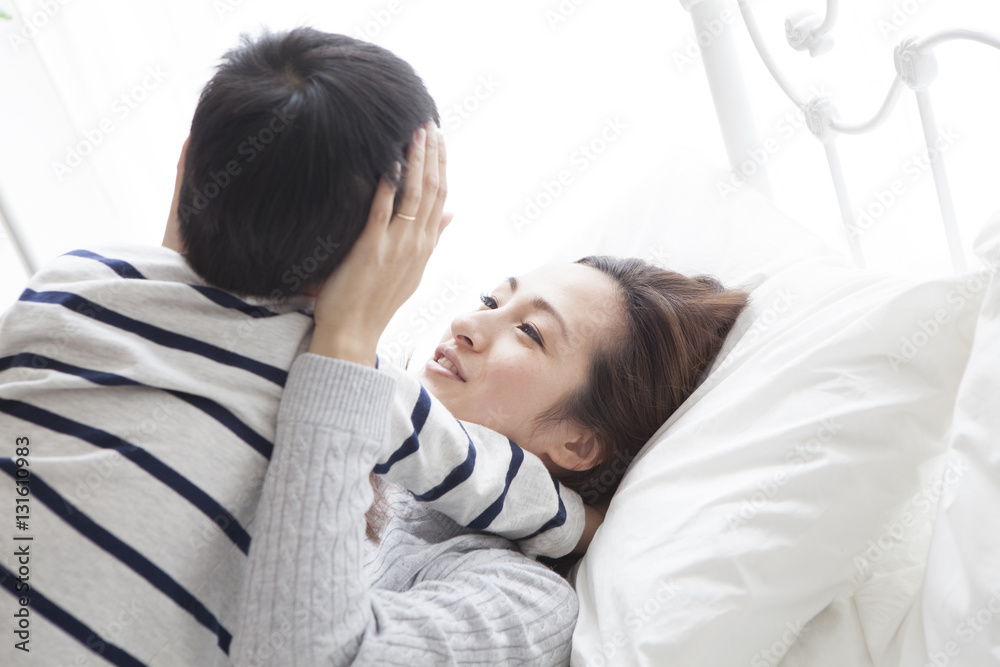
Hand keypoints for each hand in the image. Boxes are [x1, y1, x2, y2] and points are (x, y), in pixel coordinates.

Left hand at [308, 124, 450, 365]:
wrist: (354, 332)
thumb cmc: (376, 302)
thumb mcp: (413, 271)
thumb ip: (432, 240)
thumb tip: (452, 215)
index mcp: (426, 247)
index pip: (441, 198)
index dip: (442, 166)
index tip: (440, 140)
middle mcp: (417, 244)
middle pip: (432, 191)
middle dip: (432, 155)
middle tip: (429, 124)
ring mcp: (396, 247)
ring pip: (414, 195)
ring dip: (416, 161)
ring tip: (414, 132)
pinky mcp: (371, 249)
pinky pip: (382, 210)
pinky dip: (387, 184)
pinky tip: (388, 160)